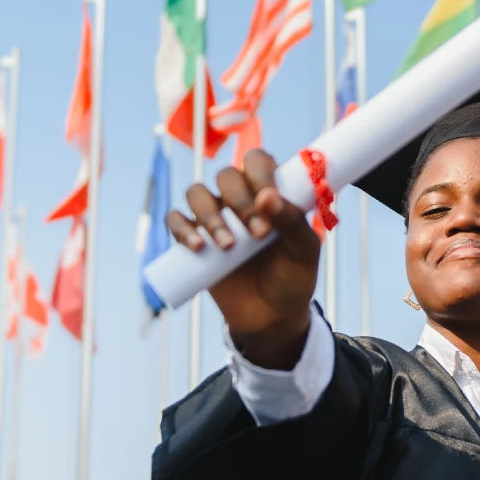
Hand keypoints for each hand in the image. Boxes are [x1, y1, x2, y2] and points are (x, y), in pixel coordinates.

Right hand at [165, 149, 320, 368]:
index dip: (260, 173)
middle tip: (258, 235)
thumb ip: (292, 222)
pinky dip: (181, 229)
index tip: (268, 200)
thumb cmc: (292, 278)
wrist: (271, 318)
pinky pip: (175, 221)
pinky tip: (198, 246)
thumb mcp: (304, 252)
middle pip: (226, 175)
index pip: (257, 161)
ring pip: (197, 193)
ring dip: (210, 215)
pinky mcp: (193, 240)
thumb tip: (267, 197)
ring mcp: (214, 218)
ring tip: (228, 246)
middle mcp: (239, 199)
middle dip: (240, 202)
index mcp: (268, 192)